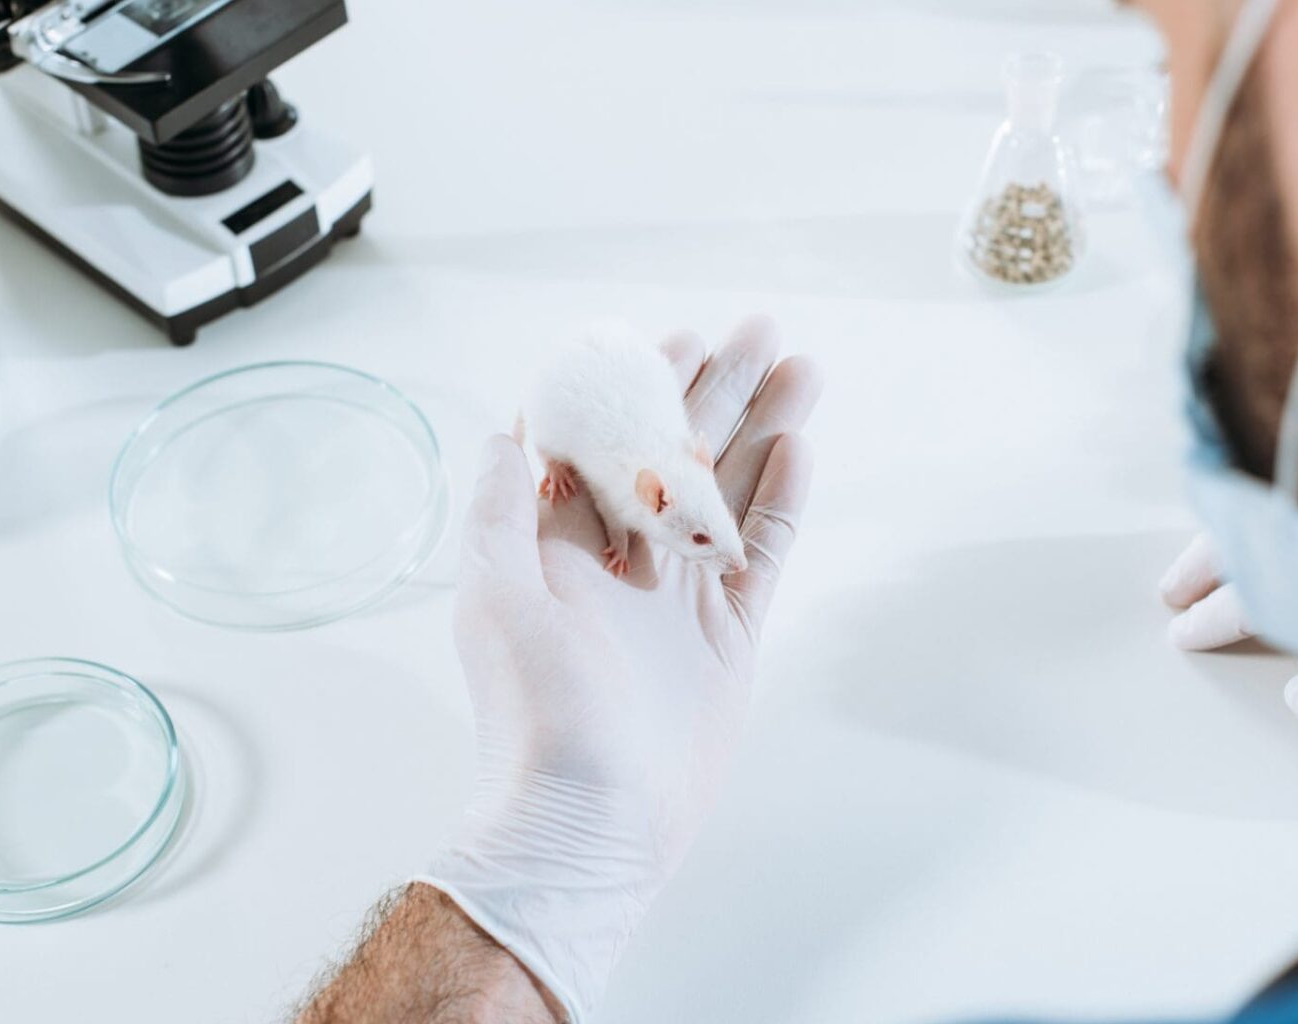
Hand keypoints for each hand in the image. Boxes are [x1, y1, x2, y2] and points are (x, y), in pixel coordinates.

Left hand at [419, 317, 822, 1021]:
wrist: (589, 821)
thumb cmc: (532, 715)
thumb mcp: (494, 597)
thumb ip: (500, 509)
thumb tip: (505, 428)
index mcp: (562, 544)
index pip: (609, 442)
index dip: (643, 387)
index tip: (677, 337)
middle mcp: (624, 560)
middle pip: (680, 453)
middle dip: (719, 389)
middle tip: (763, 331)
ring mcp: (680, 595)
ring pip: (730, 490)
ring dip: (764, 429)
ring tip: (803, 370)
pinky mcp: (727, 636)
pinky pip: (760, 553)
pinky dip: (782, 501)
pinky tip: (802, 449)